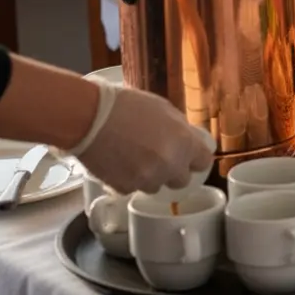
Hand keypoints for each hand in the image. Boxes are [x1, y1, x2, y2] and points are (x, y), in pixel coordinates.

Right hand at [76, 82, 213, 194]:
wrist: (90, 118)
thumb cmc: (126, 106)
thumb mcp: (164, 109)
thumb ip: (180, 129)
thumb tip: (187, 138)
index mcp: (185, 144)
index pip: (204, 162)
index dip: (196, 159)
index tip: (190, 156)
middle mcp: (170, 166)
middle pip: (182, 180)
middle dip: (173, 171)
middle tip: (159, 157)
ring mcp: (147, 179)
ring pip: (156, 186)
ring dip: (150, 176)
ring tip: (134, 157)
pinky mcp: (125, 188)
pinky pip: (133, 188)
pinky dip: (129, 180)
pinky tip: (119, 163)